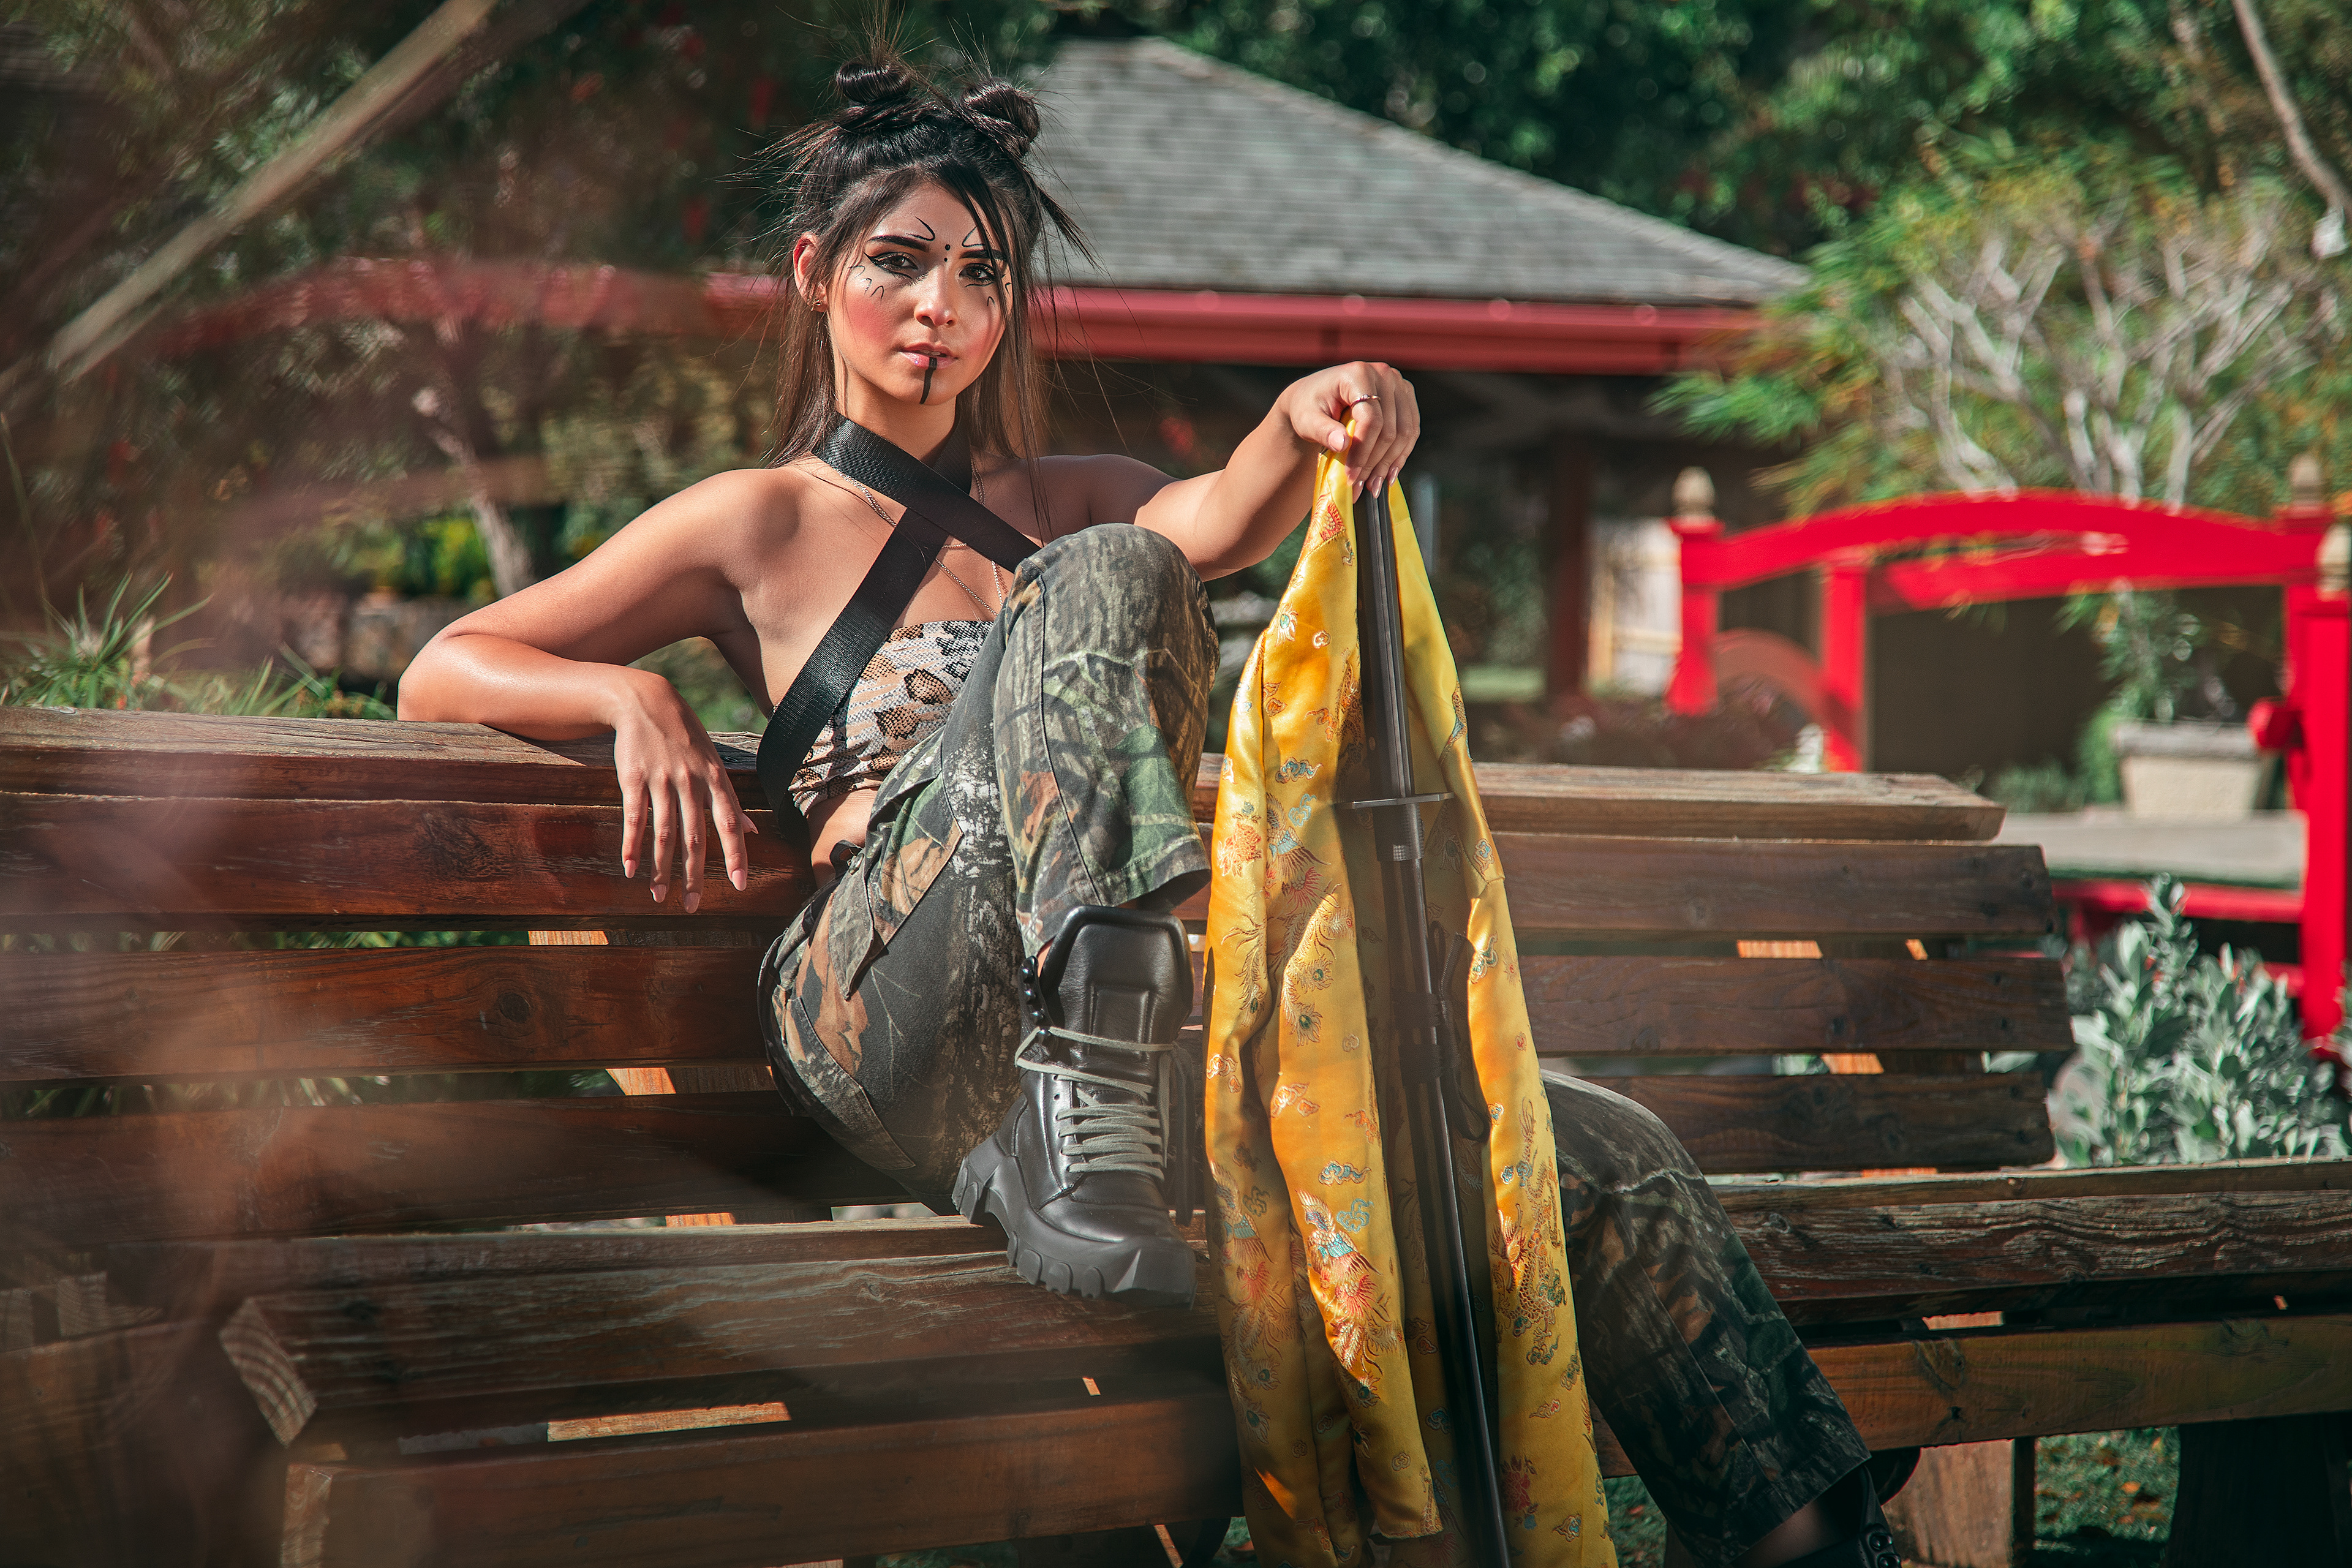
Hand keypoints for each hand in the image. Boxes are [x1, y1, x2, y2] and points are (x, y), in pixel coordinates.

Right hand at [608, 670, 756, 912]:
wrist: (645, 701)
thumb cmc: (684, 736)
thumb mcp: (713, 761)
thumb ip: (730, 800)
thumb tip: (753, 832)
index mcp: (715, 779)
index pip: (730, 823)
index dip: (735, 855)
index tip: (739, 885)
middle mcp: (691, 782)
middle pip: (695, 836)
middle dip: (694, 874)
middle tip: (693, 906)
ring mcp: (662, 780)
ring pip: (664, 832)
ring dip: (661, 867)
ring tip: (659, 895)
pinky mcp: (633, 778)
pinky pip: (634, 817)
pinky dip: (632, 845)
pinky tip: (631, 868)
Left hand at [1279, 362, 1421, 498]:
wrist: (1315, 397)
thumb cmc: (1308, 407)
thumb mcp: (1307, 419)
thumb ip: (1323, 431)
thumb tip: (1342, 444)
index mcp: (1358, 374)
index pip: (1371, 419)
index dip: (1363, 452)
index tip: (1351, 476)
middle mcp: (1383, 374)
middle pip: (1390, 428)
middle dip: (1375, 462)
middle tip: (1361, 487)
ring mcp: (1398, 385)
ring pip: (1405, 432)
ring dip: (1390, 463)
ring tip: (1374, 486)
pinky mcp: (1405, 397)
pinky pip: (1411, 431)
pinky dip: (1400, 454)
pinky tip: (1388, 473)